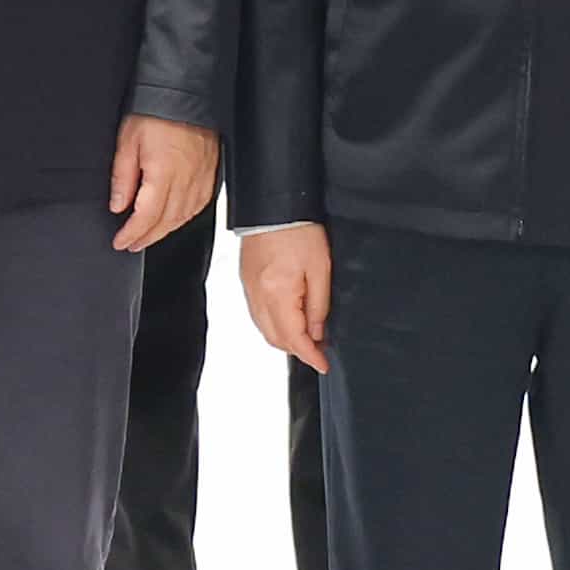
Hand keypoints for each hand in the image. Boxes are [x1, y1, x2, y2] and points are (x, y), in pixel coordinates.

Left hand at [107, 117, 221, 251]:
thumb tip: (118, 205)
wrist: (186, 92)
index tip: (120, 242)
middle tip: (131, 244)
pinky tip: (175, 219)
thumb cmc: (157, 110)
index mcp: (163, 174)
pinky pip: (199, 206)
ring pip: (184, 217)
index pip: (146, 217)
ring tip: (149, 236)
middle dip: (147, 238)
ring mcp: (201, 178)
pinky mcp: (211, 173)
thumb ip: (123, 177)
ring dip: (165, 231)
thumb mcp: (128, 140)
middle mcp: (186, 180)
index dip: (132, 234)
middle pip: (166, 222)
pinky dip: (185, 218)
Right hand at [238, 223, 331, 371]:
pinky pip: (258, 314)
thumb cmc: (298, 229)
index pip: (293, 338)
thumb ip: (318, 305)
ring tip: (307, 336)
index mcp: (278, 293)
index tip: (322, 364)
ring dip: (285, 338)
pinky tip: (288, 319)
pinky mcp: (246, 281)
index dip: (310, 356)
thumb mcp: (320, 268)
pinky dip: (273, 324)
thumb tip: (317, 332)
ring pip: (265, 329)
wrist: (274, 205)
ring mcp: (249, 289)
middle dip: (297, 350)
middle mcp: (258, 295)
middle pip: (275, 339)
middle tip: (319, 350)